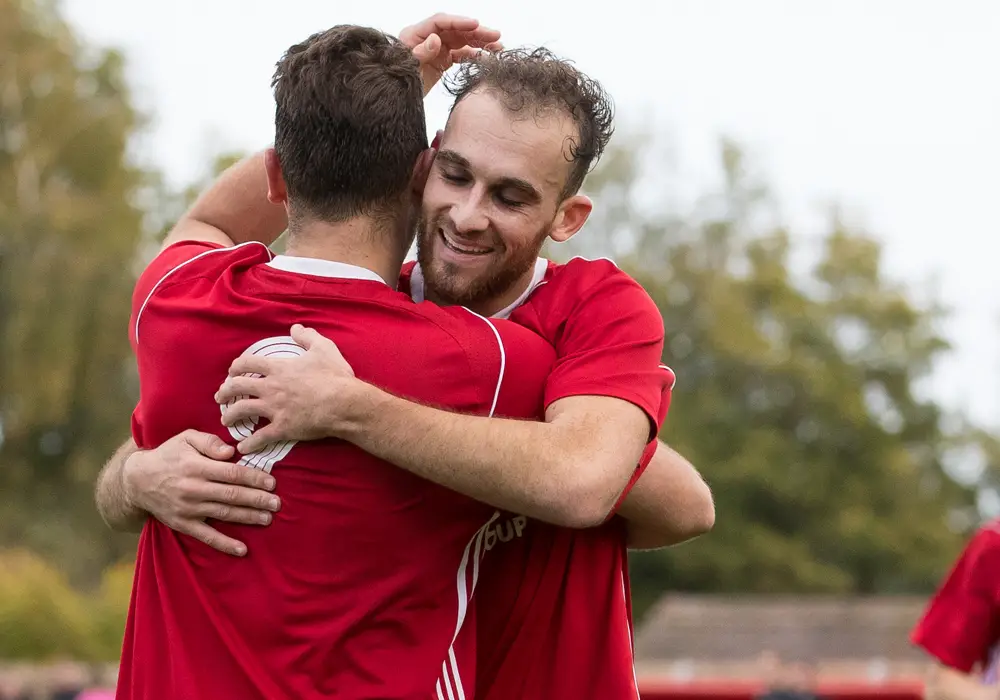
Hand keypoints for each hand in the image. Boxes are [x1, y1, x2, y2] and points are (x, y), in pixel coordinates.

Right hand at [123, 430, 280, 555]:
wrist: (137, 480)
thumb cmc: (169, 455)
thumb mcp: (186, 438)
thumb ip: (210, 442)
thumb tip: (231, 452)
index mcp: (196, 466)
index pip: (231, 473)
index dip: (253, 478)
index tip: (272, 482)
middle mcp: (193, 489)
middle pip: (232, 495)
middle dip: (257, 499)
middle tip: (277, 503)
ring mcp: (188, 509)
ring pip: (224, 514)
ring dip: (248, 518)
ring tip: (268, 519)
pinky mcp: (183, 524)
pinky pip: (206, 536)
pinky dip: (224, 544)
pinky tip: (242, 549)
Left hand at [215, 323, 362, 453]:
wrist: (344, 403)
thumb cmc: (335, 376)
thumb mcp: (324, 348)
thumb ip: (307, 336)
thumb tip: (296, 328)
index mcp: (278, 368)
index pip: (247, 363)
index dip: (236, 367)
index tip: (232, 371)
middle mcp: (271, 387)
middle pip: (237, 387)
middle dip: (225, 391)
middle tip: (220, 396)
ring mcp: (274, 409)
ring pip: (242, 410)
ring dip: (230, 415)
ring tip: (225, 419)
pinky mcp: (282, 428)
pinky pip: (259, 437)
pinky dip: (249, 444)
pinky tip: (242, 447)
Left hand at [399, 13, 501, 95]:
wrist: (391, 98)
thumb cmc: (394, 81)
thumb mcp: (407, 69)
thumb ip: (420, 53)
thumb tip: (436, 39)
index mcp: (414, 34)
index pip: (440, 22)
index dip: (459, 22)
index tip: (476, 24)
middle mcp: (427, 38)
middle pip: (455, 30)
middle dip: (476, 32)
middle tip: (496, 36)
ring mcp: (436, 49)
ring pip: (461, 41)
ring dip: (480, 42)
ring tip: (498, 47)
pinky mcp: (441, 61)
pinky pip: (460, 54)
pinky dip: (474, 55)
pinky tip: (486, 58)